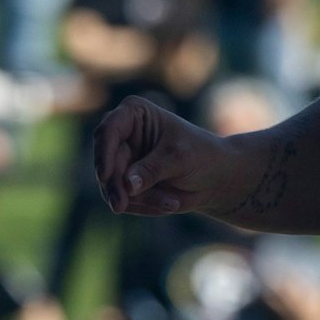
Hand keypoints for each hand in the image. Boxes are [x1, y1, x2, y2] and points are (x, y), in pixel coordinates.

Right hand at [94, 96, 249, 215]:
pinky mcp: (124, 181)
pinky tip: (170, 204)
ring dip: (141, 199)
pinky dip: (144, 206)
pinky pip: (122, 199)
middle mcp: (121, 134)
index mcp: (134, 113)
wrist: (215, 176)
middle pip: (106, 164)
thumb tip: (127, 186)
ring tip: (172, 202)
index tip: (105, 176)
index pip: (108, 131)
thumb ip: (152, 170)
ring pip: (113, 186)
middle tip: (123, 206)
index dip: (103, 154)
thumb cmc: (201, 155)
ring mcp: (121, 159)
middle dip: (119, 187)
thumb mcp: (179, 158)